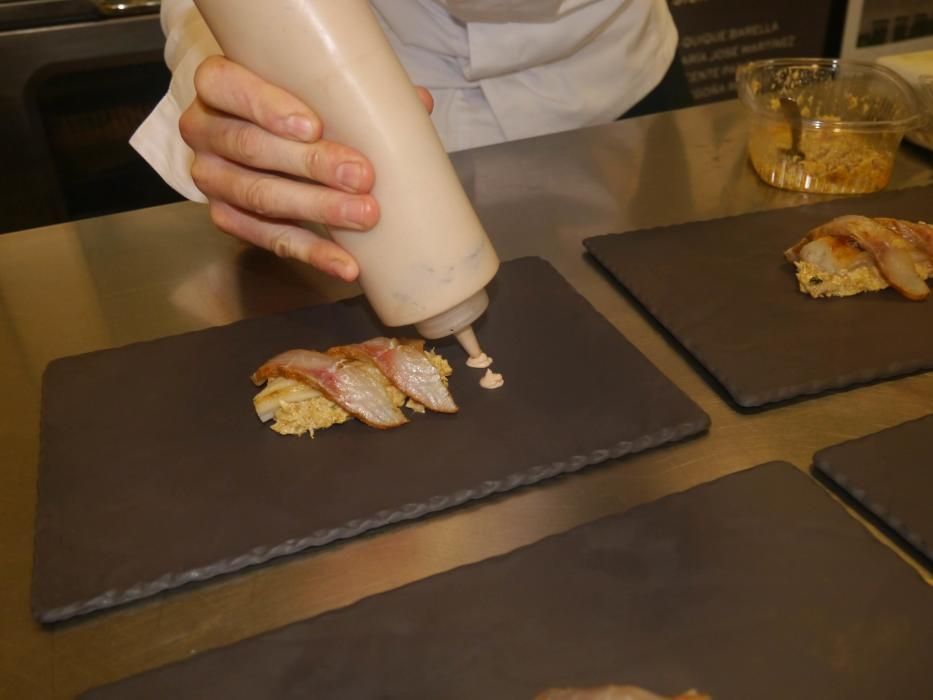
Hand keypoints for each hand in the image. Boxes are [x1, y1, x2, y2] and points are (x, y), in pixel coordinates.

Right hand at [179, 56, 433, 280]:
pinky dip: (312, 252)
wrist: (259, 136)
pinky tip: (346, 263)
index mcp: (215, 84)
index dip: (267, 107)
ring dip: (316, 208)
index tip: (314, 127)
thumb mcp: (312, 86)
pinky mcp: (226, 217)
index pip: (226, 87)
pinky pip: (268, 238)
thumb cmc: (290, 102)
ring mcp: (210, 177)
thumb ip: (352, 90)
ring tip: (365, 216)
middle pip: (251, 147)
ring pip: (258, 195)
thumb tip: (418, 102)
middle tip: (362, 176)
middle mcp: (204, 130)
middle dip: (310, 165)